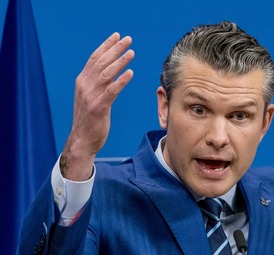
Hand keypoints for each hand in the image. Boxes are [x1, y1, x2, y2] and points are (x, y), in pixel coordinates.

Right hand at [61, 33, 134, 180]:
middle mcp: (84, 86)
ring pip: (106, 74)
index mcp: (82, 82)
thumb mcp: (90, 97)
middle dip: (115, 49)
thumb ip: (97, 84)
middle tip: (128, 39)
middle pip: (101, 62)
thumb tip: (109, 72)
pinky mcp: (98, 107)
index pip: (94, 59)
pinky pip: (111, 91)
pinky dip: (121, 81)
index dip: (106, 46)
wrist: (82, 140)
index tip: (117, 36)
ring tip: (132, 53)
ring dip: (120, 62)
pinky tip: (130, 73)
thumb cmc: (90, 119)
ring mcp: (90, 96)